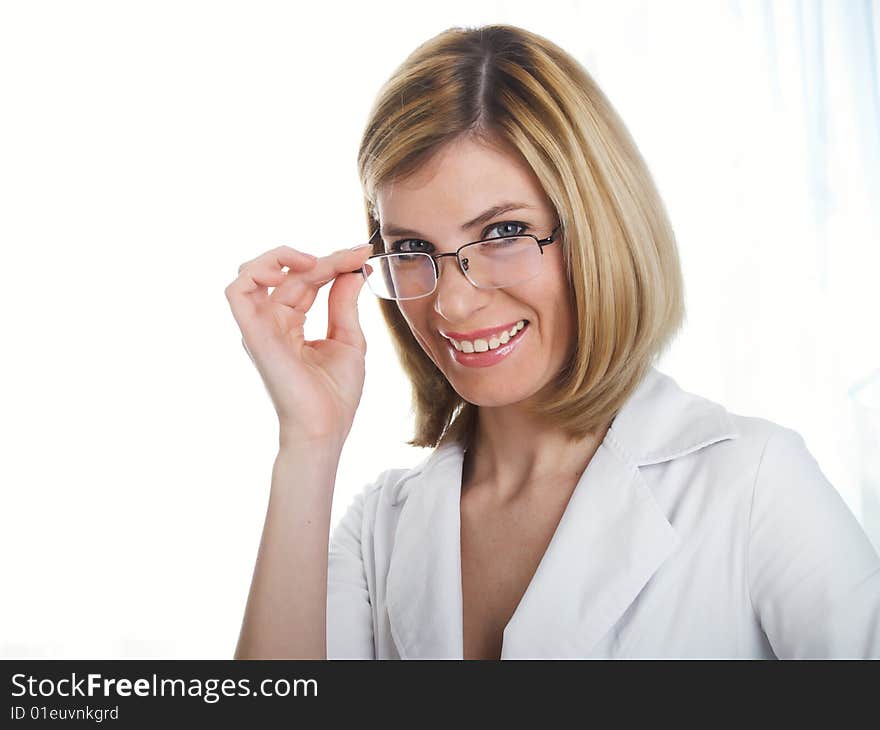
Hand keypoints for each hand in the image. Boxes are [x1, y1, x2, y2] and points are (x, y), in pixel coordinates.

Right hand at [225, 244, 374, 445]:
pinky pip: (237, 292)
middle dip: (325, 259)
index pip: (307, 280)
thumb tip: (351, 270)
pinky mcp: (253, 334)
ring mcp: (260, 327)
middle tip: (355, 256)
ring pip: (255, 273)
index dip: (333, 262)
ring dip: (282, 257)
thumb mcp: (348, 339)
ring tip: (316, 262)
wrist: (326, 427)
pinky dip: (257, 272)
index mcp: (291, 323)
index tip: (361, 254)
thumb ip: (343, 303)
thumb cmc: (335, 394)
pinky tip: (287, 271)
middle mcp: (271, 322)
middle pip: (290, 274)